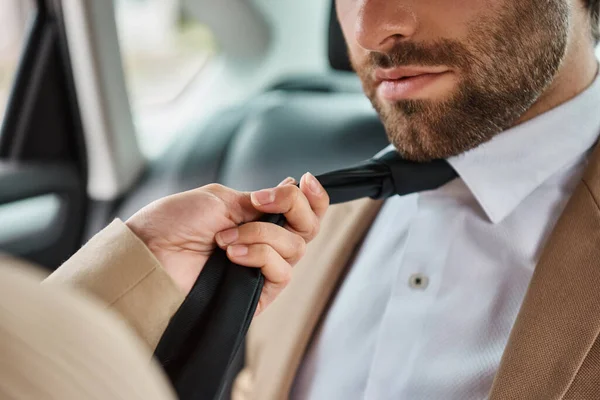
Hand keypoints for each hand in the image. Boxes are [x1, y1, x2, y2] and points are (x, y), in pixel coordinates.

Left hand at [126, 173, 328, 313]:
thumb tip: (291, 186)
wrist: (150, 254)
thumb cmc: (175, 223)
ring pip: (295, 248)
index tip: (305, 180)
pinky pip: (281, 272)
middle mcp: (265, 242)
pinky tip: (232, 254)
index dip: (313, 197)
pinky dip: (259, 256)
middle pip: (309, 228)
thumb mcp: (221, 198)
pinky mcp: (258, 292)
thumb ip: (261, 199)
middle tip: (262, 202)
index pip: (302, 210)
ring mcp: (262, 267)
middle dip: (294, 208)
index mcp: (257, 218)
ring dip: (261, 234)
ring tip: (224, 238)